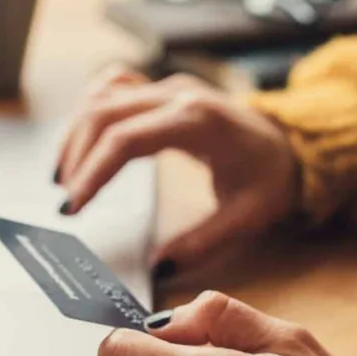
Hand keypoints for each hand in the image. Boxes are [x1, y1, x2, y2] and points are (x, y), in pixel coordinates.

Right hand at [55, 67, 297, 276]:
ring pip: (103, 97)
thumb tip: (157, 268)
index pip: (126, 139)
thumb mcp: (246, 216)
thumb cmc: (270, 176)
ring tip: (65, 177)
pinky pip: (114, 87)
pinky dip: (91, 111)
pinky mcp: (162, 90)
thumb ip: (202, 243)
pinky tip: (82, 141)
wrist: (292, 143)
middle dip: (77, 157)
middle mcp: (178, 95)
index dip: (93, 172)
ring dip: (77, 134)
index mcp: (197, 121)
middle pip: (105, 114)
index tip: (72, 207)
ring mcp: (168, 87)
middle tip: (65, 201)